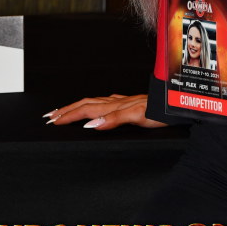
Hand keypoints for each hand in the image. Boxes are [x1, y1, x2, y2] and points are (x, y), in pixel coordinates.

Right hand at [43, 94, 166, 129]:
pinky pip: (104, 103)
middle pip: (86, 103)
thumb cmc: (161, 111)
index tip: (53, 121)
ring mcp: (123, 102)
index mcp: (115, 105)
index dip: (69, 115)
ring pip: (94, 102)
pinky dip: (93, 106)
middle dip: (67, 110)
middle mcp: (117, 102)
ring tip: (66, 111)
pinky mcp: (129, 104)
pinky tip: (96, 107)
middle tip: (50, 116)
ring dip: (77, 107)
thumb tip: (91, 123)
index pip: (86, 109)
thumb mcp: (138, 116)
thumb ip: (114, 119)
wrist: (176, 105)